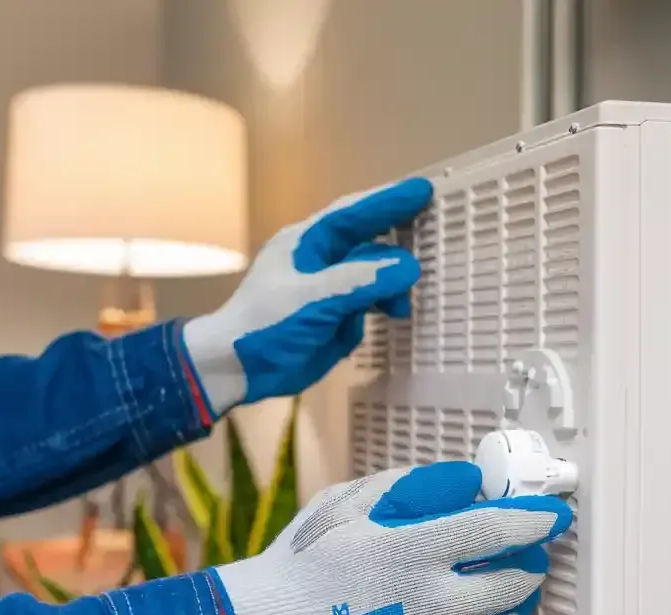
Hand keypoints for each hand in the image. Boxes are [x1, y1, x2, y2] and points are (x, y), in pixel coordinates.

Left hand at [182, 178, 432, 416]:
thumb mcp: (313, 299)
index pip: (354, 213)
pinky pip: (366, 304)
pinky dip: (381, 306)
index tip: (424, 189)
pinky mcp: (332, 318)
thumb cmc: (264, 325)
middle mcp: (319, 261)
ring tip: (405, 300)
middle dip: (398, 237)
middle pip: (367, 241)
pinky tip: (393, 315)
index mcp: (306, 243)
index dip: (389, 200)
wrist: (234, 370)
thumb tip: (407, 266)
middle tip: (436, 228)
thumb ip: (360, 281)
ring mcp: (326, 290)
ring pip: (371, 276)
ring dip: (391, 283)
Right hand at [210, 461, 572, 614]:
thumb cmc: (305, 557)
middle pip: (511, 580)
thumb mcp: (346, 501)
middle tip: (532, 550)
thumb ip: (408, 486)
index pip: (497, 530)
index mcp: (414, 549)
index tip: (554, 514)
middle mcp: (431, 598)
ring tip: (513, 581)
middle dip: (531, 562)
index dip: (534, 520)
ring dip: (515, 597)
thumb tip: (465, 480)